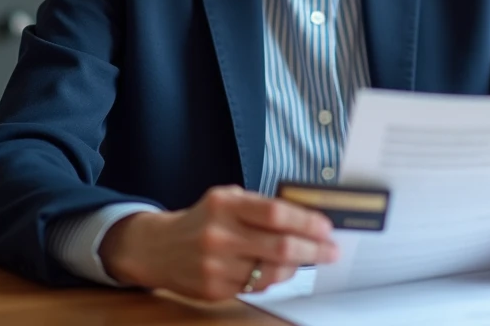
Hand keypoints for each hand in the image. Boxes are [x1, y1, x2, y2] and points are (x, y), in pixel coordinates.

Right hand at [98, 185, 338, 300]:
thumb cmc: (203, 219)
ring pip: (271, 272)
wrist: (158, 248)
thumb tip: (307, 218)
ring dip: (297, 267)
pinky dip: (274, 278)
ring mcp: (215, 265)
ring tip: (309, 259)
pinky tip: (282, 270)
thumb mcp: (227, 199)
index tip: (326, 227)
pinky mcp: (213, 289)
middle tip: (331, 250)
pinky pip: (256, 286)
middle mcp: (219, 235)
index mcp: (225, 205)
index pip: (274, 213)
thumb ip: (261, 207)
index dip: (306, 221)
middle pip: (279, 246)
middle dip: (313, 250)